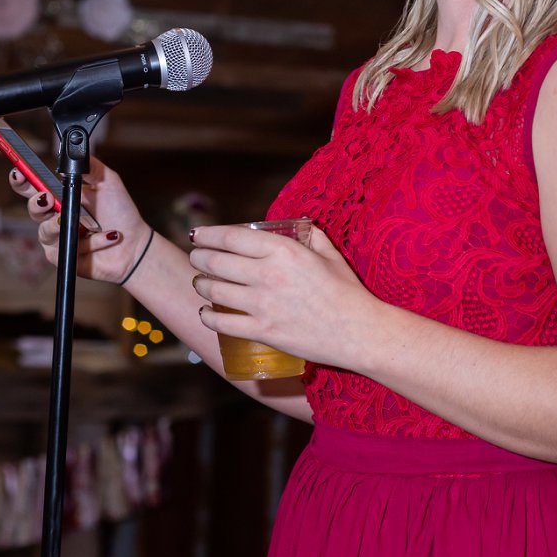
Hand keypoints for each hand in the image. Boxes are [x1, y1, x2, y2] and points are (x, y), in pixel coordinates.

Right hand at [21, 154, 156, 286]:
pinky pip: (65, 247)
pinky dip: (89, 242)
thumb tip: (73, 153)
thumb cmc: (121, 214)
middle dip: (35, 202)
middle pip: (32, 207)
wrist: (133, 244)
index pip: (34, 185)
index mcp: (61, 195)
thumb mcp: (108, 182)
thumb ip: (91, 166)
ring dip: (59, 225)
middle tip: (46, 199)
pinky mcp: (61, 256)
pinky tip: (105, 237)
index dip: (22, 179)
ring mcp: (56, 237)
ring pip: (44, 230)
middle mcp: (54, 215)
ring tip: (80, 224)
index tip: (19, 172)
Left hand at [186, 223, 379, 368]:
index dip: (207, 234)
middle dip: (199, 257)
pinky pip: (222, 322)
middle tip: (196, 257)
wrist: (360, 332)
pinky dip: (208, 316)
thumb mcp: (329, 254)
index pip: (231, 237)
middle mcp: (268, 275)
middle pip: (215, 262)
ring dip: (201, 284)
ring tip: (200, 282)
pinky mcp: (262, 331)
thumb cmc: (347, 292)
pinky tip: (205, 312)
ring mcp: (262, 305)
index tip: (197, 234)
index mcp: (283, 251)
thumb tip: (298, 224)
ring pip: (213, 290)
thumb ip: (310, 235)